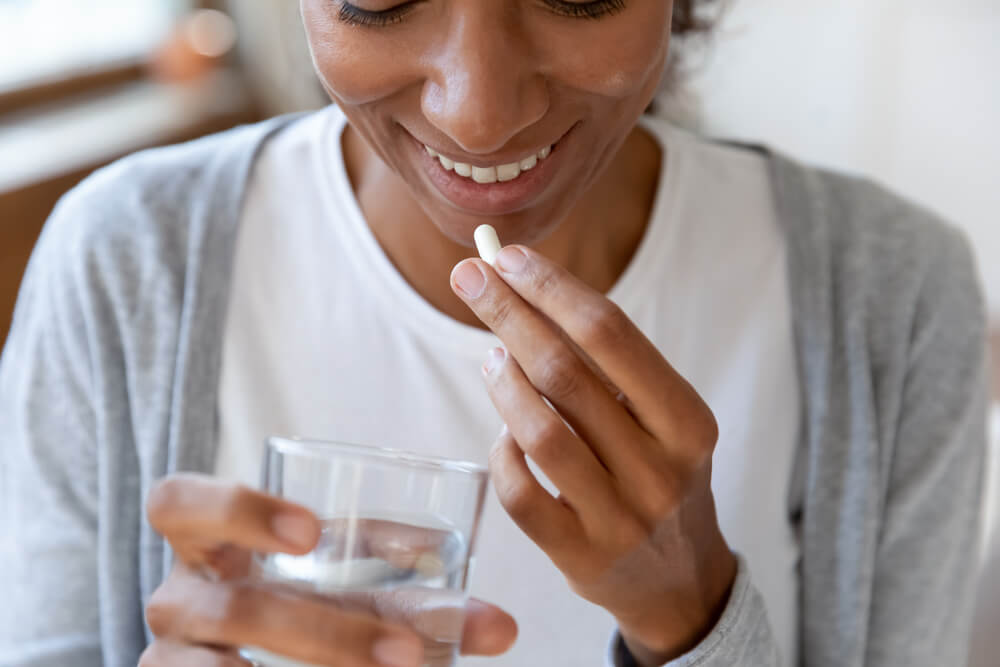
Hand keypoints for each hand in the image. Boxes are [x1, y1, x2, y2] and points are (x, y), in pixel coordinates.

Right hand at [140, 474, 516, 665]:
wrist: (248, 660)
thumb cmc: (306, 605)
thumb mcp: (350, 590)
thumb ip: (417, 597)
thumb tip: (503, 627)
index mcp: (206, 540)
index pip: (178, 502)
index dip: (235, 509)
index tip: (310, 532)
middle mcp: (177, 596)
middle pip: (228, 607)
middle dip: (327, 630)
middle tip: (406, 648)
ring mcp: (170, 658)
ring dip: (322, 665)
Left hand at [450, 246, 736, 663]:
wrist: (681, 579)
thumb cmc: (659, 474)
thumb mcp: (660, 419)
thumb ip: (605, 366)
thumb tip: (523, 290)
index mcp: (687, 420)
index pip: (611, 334)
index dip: (552, 289)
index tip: (507, 257)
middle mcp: (660, 467)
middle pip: (566, 373)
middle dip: (509, 314)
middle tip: (469, 277)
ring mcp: (620, 516)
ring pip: (539, 432)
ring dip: (502, 381)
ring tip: (491, 357)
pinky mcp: (580, 555)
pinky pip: (521, 493)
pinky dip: (502, 451)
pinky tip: (503, 431)